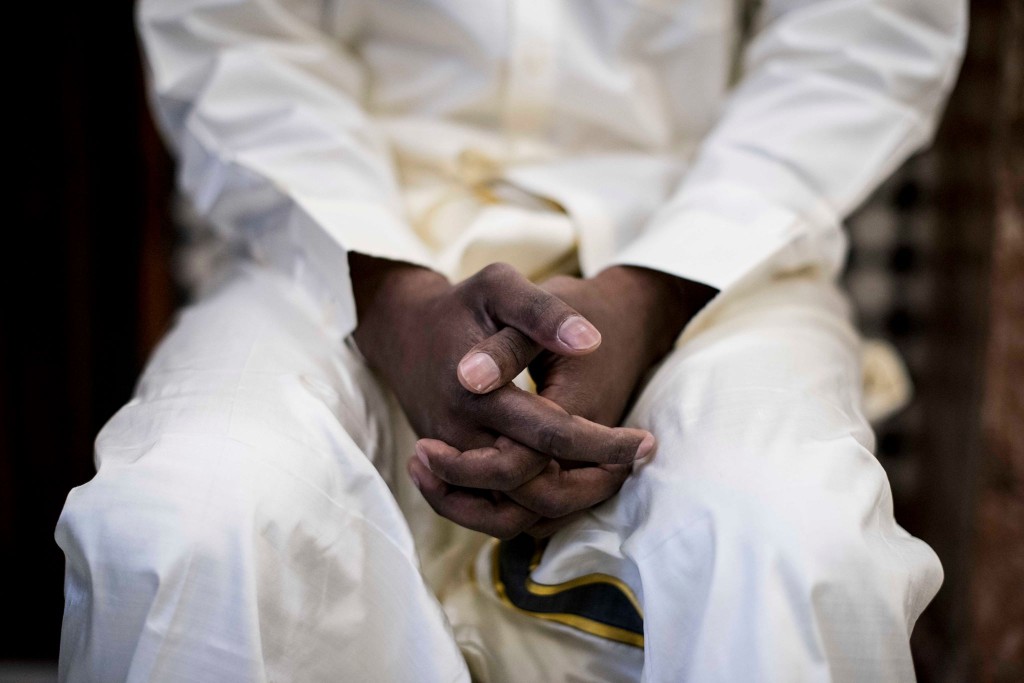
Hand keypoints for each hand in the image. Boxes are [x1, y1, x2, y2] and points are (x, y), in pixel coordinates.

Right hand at [348, 254, 656, 536]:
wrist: (405, 330)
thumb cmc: (460, 305)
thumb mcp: (499, 285)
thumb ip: (542, 312)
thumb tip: (589, 340)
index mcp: (476, 393)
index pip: (551, 437)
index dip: (605, 445)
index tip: (646, 442)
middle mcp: (459, 437)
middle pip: (533, 491)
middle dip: (591, 486)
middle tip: (634, 462)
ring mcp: (452, 461)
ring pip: (511, 516)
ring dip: (567, 504)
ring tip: (610, 474)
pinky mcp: (451, 472)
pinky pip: (493, 512)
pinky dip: (535, 508)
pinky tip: (572, 479)